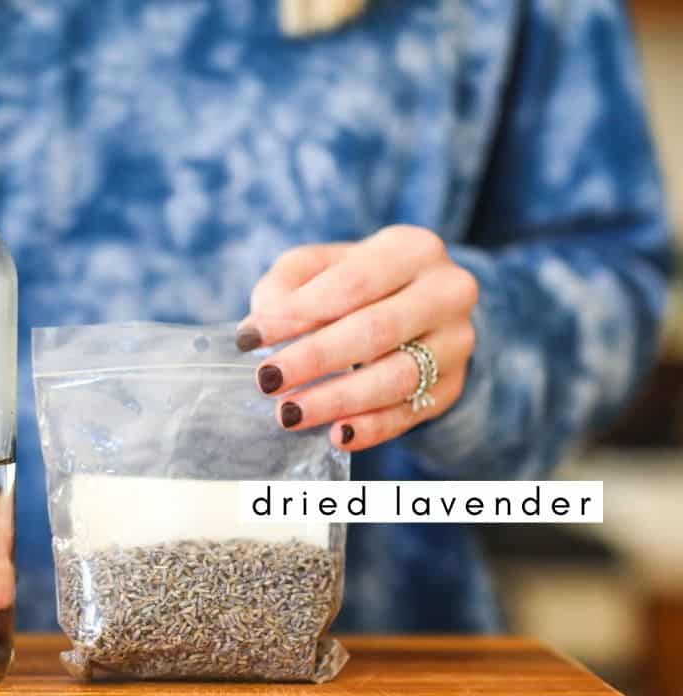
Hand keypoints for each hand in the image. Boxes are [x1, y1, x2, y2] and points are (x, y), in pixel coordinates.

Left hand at [237, 225, 477, 449]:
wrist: (416, 312)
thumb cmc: (355, 283)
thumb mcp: (318, 267)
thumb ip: (286, 284)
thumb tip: (261, 324)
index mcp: (412, 249)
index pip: (351, 283)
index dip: (298, 313)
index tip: (250, 338)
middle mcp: (447, 291)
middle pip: (376, 330)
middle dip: (315, 359)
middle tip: (266, 380)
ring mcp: (456, 342)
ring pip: (397, 376)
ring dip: (337, 399)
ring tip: (289, 413)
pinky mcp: (451, 386)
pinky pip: (411, 412)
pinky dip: (373, 427)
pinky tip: (337, 435)